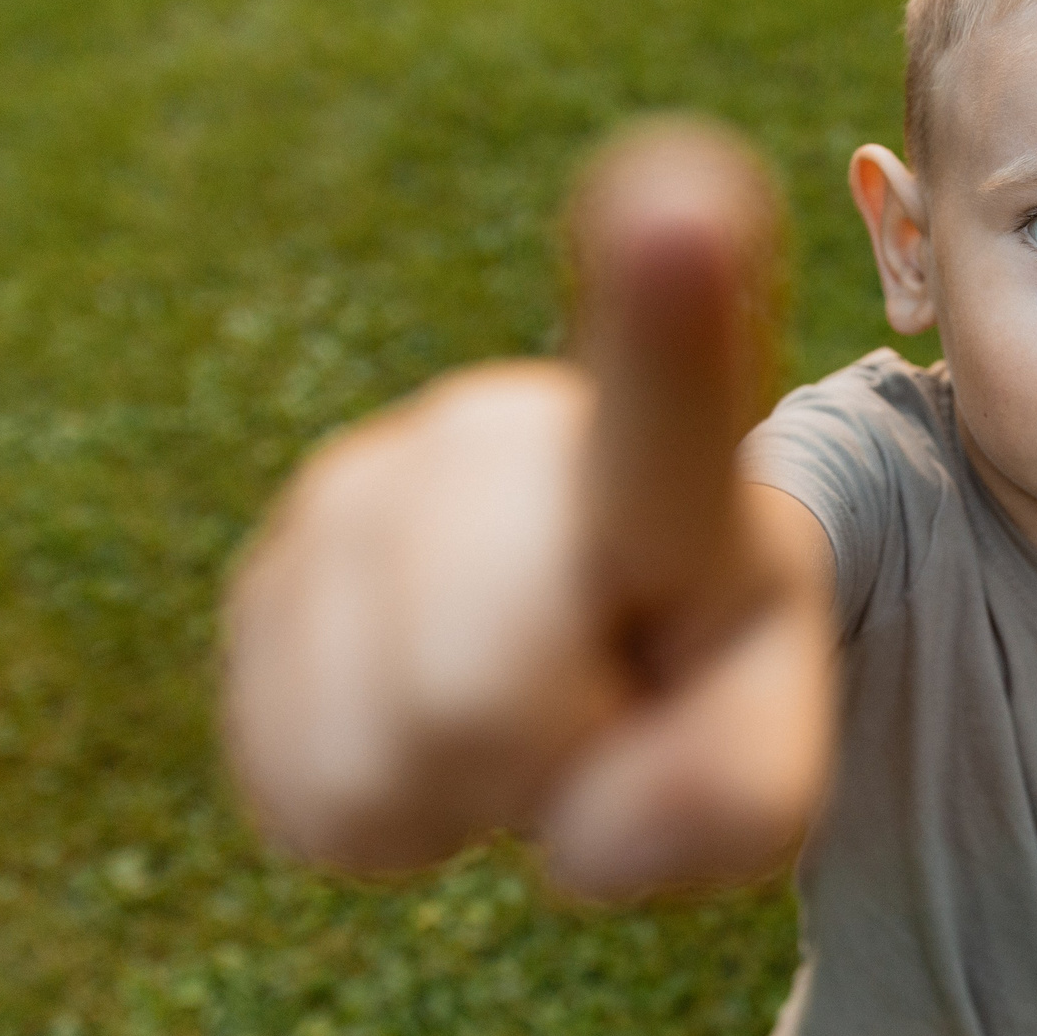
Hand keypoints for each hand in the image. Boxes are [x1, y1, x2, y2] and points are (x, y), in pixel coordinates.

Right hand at [218, 119, 835, 894]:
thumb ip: (732, 793)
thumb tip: (601, 829)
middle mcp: (501, 434)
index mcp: (668, 464)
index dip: (663, 322)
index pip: (664, 401)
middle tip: (593, 710)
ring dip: (457, 796)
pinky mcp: (268, 581)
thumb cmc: (695, 694)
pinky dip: (377, 815)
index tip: (678, 206)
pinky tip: (429, 738)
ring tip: (518, 722)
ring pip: (376, 758)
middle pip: (475, 695)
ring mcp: (363, 490)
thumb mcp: (767, 753)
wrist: (591, 658)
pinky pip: (298, 782)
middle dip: (540, 761)